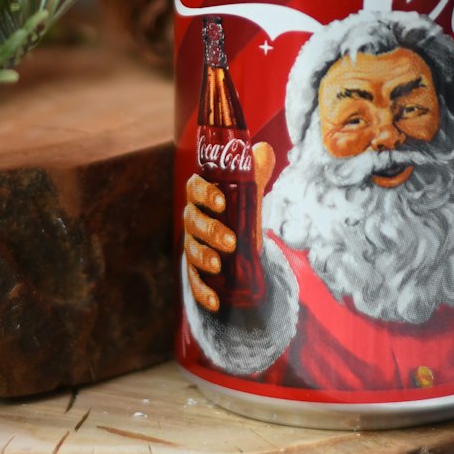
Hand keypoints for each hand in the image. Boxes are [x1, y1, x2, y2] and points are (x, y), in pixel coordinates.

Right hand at [184, 141, 274, 312]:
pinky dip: (201, 292)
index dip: (205, 194)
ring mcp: (192, 244)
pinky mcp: (196, 270)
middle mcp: (192, 217)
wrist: (236, 229)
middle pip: (193, 223)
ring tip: (219, 266)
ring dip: (203, 259)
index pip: (194, 188)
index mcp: (201, 194)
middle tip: (231, 241)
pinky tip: (215, 303)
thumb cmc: (239, 200)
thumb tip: (262, 151)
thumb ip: (256, 166)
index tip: (222, 201)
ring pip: (191, 251)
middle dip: (210, 231)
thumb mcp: (249, 182)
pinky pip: (193, 281)